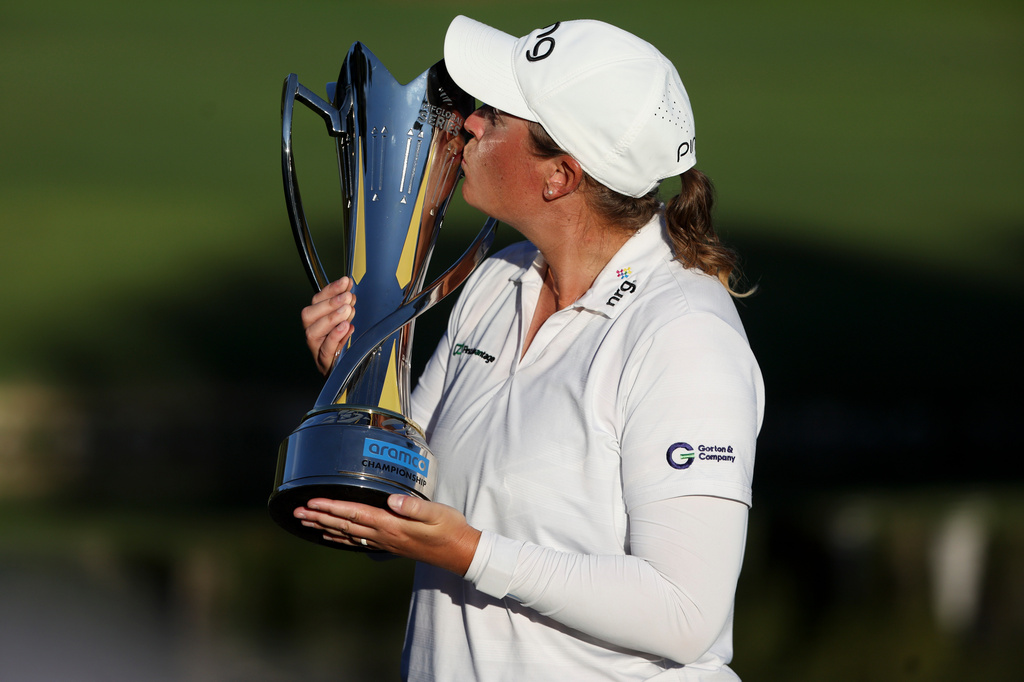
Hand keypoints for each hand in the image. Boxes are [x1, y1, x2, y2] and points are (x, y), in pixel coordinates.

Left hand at [294, 495, 481, 575]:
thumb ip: (414, 507)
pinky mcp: (389, 545)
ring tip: (305, 522)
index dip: (333, 507)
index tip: (312, 501)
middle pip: (345, 525)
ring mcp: (385, 542)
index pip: (356, 514)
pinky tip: (330, 535)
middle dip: (320, 517)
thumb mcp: (437, 514)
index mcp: (392, 525)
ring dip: (324, 527)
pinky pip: (357, 541)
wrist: (460, 552)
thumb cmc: (450, 529)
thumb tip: (392, 500)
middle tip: (296, 512)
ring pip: (347, 534)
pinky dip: (340, 537)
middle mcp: (384, 535)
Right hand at [301, 277, 356, 374]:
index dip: (331, 289)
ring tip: (347, 310)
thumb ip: (345, 304)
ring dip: (331, 318)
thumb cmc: (343, 342)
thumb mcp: (345, 320)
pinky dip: (335, 337)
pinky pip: (326, 349)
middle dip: (329, 303)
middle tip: (348, 297)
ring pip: (314, 331)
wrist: (343, 371)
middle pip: (310, 314)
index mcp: (315, 319)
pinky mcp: (324, 362)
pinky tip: (347, 328)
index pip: (317, 300)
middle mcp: (311, 331)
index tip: (346, 281)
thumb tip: (349, 285)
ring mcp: (315, 347)